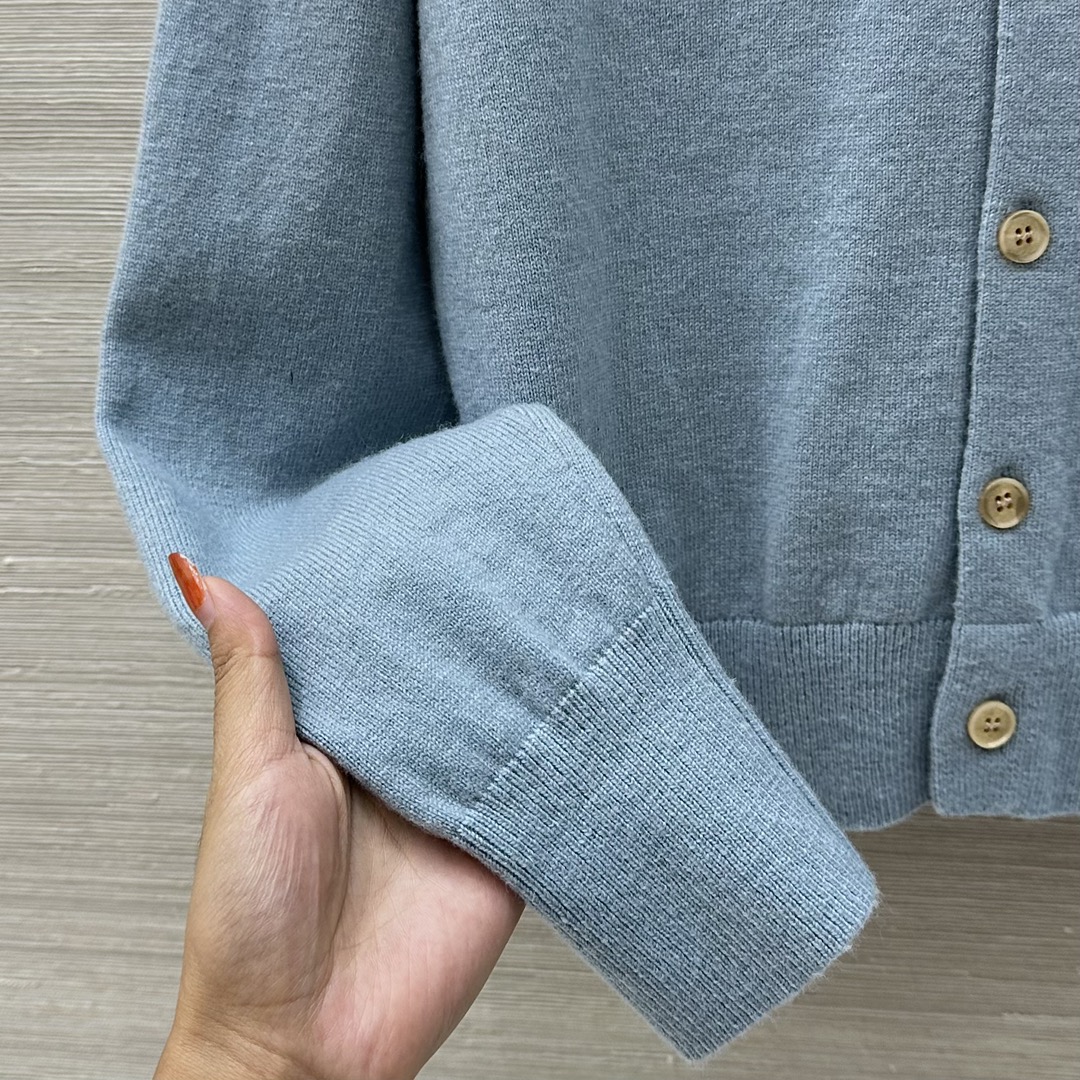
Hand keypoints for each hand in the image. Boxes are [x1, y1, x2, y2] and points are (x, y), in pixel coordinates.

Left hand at [157, 553, 525, 1079]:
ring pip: (499, 717)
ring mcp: (455, 798)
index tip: (417, 525)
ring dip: (521, 676)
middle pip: (446, 674)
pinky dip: (563, 746)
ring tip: (556, 598)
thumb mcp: (249, 777)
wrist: (303, 1044)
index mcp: (339, 735)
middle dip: (471, 623)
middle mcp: (401, 759)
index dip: (392, 591)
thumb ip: (252, 681)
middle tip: (504, 543)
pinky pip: (541, 784)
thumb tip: (209, 582)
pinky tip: (585, 694)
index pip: (375, 645)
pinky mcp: (504, 843)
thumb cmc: (250, 918)